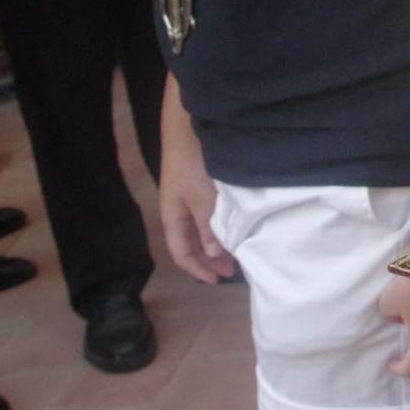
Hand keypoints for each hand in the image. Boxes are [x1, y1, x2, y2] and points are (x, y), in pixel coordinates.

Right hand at [158, 140, 234, 282]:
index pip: (181, 253)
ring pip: (201, 231)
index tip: (217, 281)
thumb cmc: (193, 166)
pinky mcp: (200, 188)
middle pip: (191, 244)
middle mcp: (178, 212)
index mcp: (173, 218)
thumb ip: (207, 229)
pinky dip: (219, 228)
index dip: (198, 270)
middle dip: (209, 260)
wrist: (190, 129)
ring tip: (236, 253)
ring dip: (216, 245)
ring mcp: (189, 199)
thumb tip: (213, 255)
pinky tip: (234, 229)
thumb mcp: (202, 201)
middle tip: (232, 270)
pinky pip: (208, 217)